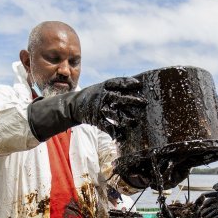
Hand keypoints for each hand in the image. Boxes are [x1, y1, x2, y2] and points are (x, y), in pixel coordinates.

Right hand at [28, 76, 145, 141]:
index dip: (128, 82)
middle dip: (132, 100)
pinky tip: (121, 136)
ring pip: (114, 113)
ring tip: (135, 122)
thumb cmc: (94, 96)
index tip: (139, 84)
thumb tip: (136, 86)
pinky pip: (106, 126)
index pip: (117, 82)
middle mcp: (102, 96)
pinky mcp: (96, 119)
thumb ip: (115, 88)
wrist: (73, 105)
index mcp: (104, 86)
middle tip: (143, 102)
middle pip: (119, 98)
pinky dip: (114, 131)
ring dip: (125, 118)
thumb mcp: (102, 88)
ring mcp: (98, 108)